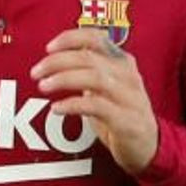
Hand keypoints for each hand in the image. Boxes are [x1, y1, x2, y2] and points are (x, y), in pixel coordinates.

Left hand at [33, 28, 158, 173]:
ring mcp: (129, 98)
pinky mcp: (126, 120)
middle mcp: (128, 75)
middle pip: (89, 58)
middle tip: (36, 72)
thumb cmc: (122, 114)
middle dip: (58, 62)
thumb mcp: (106, 87)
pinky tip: (56, 108)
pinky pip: (97, 106)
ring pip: (94, 78)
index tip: (48, 47)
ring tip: (43, 86)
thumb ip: (87, 71)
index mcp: (122, 62)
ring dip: (64, 79)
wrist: (149, 147)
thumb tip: (54, 59)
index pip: (96, 38)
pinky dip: (73, 104)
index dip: (70, 39)